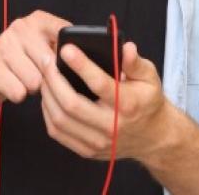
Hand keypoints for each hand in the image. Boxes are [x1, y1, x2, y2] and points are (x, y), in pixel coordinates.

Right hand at [0, 10, 71, 106]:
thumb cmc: (23, 59)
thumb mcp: (43, 46)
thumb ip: (62, 48)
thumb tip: (86, 62)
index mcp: (38, 20)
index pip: (65, 34)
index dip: (70, 55)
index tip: (70, 65)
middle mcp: (20, 28)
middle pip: (50, 63)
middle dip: (50, 77)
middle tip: (42, 76)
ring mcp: (3, 45)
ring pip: (34, 80)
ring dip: (33, 88)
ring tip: (27, 80)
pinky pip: (18, 91)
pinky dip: (19, 94)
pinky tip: (14, 86)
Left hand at [40, 40, 168, 161]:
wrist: (153, 137)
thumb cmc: (147, 101)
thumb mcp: (149, 78)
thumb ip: (135, 62)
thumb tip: (126, 47)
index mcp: (128, 105)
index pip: (100, 84)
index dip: (80, 65)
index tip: (66, 49)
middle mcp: (112, 126)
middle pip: (71, 104)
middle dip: (53, 79)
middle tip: (46, 60)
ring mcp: (98, 142)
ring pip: (60, 119)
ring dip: (47, 94)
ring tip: (45, 75)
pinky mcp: (87, 150)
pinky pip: (57, 132)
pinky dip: (47, 112)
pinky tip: (48, 96)